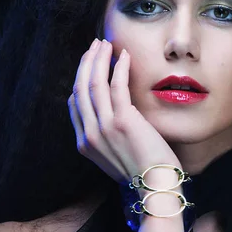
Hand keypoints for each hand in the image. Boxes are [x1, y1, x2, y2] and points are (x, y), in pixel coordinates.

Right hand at [68, 38, 181, 187]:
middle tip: (95, 45)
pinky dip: (119, 67)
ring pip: (94, 83)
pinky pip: (116, 86)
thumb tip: (115, 117)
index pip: (75, 104)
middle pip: (80, 88)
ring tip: (106, 44)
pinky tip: (124, 55)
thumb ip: (109, 138)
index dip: (80, 79)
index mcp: (86, 144)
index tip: (90, 63)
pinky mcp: (123, 121)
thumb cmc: (143, 173)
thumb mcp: (117, 157)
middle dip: (86, 63)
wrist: (156, 187)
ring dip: (99, 59)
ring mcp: (104, 127)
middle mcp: (90, 134)